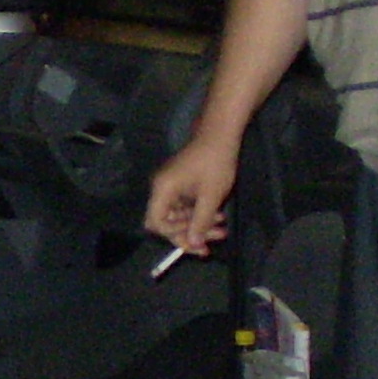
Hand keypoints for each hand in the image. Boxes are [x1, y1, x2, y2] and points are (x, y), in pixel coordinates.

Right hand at [145, 135, 240, 254]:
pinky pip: (184, 206)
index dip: (175, 235)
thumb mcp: (210, 196)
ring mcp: (170, 186)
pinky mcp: (180, 184)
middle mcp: (161, 189)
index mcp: (163, 190)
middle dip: (189, 233)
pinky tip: (217, 217)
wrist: (220, 134)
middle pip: (166, 222)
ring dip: (197, 224)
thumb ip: (200, 222)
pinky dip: (199, 213)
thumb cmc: (214, 162)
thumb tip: (193, 244)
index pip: (156, 222)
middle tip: (212, 242)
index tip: (196, 241)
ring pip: (178, 215)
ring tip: (221, 229)